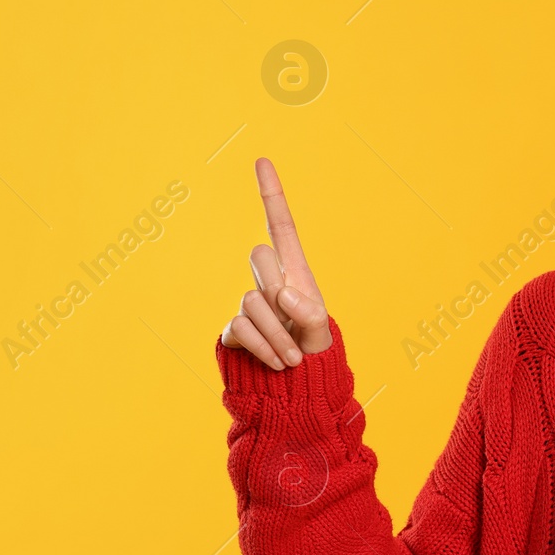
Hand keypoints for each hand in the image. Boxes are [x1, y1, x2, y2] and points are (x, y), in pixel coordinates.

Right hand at [220, 157, 333, 367]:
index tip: (261, 160)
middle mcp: (269, 283)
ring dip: (277, 333)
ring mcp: (248, 305)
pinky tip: (275, 362)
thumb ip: (310, 315)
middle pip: (259, 256)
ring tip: (292, 358)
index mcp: (296, 274)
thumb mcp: (321, 335)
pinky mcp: (232, 330)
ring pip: (251, 299)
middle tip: (296, 325)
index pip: (280, 226)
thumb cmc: (314, 357)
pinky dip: (263, 347)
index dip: (271, 195)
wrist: (295, 393)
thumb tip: (281, 294)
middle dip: (278, 290)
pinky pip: (240, 327)